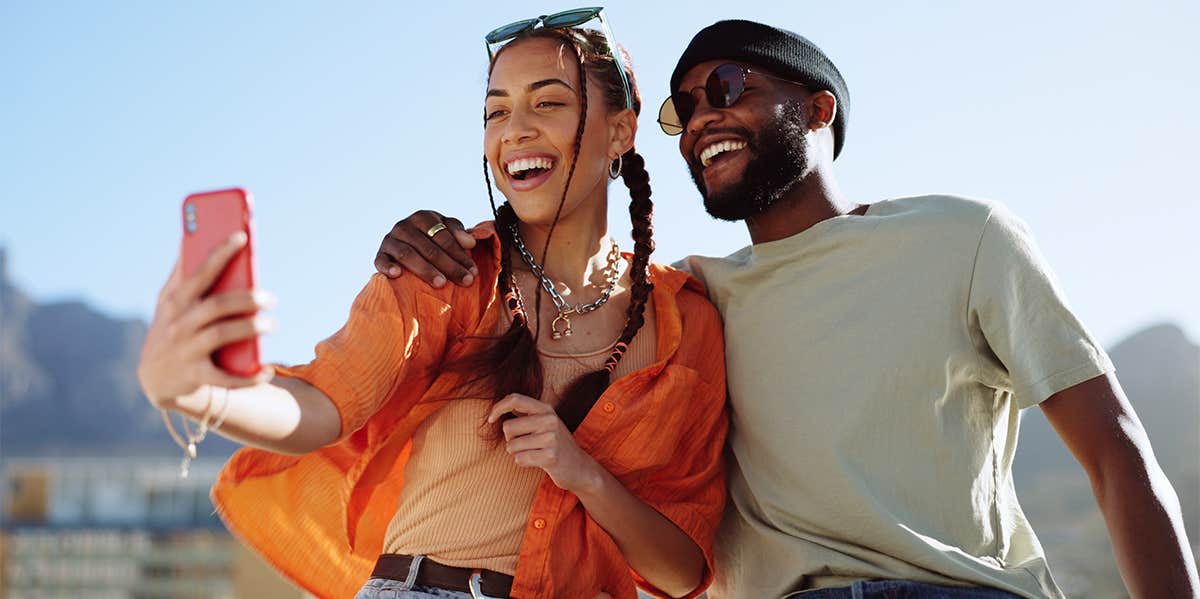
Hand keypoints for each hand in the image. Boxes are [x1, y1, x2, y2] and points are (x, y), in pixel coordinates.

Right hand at [137, 232, 275, 409]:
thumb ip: (182, 272)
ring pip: (222, 334)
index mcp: (176, 300)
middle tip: (271, 299)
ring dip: (251, 328)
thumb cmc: (171, 328)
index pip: (200, 272)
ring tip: (271, 324)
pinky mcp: (195, 376)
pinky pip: (224, 377)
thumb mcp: (169, 302)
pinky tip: (266, 369)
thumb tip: (191, 235)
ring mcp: (186, 350)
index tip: (242, 237)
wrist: (154, 378)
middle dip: (248, 299)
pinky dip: (247, 376)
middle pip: (217, 305)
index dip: (221, 253)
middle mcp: (179, 323)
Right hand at [374, 210, 477, 287]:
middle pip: (429, 248)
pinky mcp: (380, 255)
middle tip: (464, 281)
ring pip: (408, 255)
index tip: (473, 272)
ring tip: (441, 283)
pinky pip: (381, 261)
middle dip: (449, 266)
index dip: (459, 255)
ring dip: (426, 270)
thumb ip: (458, 233)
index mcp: (423, 217)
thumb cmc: (432, 240)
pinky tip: (397, 275)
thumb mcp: (447, 231)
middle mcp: (404, 226)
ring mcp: (390, 240)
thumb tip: (469, 242)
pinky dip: (388, 267)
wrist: (405, 246)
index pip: (443, 236)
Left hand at [488, 393, 602, 493]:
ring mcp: (551, 438)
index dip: (498, 408)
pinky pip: (519, 459)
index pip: (514, 399)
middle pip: (508, 427)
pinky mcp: (550, 456)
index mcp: (546, 409)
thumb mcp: (545, 422)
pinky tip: (537, 461)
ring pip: (511, 446)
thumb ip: (526, 413)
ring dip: (517, 453)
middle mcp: (549, 420)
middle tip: (525, 444)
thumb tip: (501, 406)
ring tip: (533, 453)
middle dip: (510, 439)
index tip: (490, 420)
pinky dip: (523, 462)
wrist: (579, 467)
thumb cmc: (556, 444)